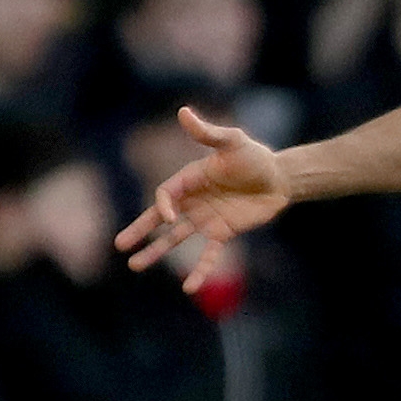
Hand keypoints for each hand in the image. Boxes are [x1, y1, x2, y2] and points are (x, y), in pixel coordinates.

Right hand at [117, 107, 292, 292]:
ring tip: (134, 266)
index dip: (164, 207)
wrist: (280, 177)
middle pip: (160, 218)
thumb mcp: (232, 142)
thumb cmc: (254, 156)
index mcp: (190, 179)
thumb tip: (183, 112)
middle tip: (120, 245)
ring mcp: (206, 218)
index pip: (166, 195)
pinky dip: (200, 271)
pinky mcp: (223, 232)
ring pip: (175, 239)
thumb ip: (207, 133)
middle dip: (140, 231)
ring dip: (156, 252)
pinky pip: (208, 255)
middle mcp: (193, 200)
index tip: (171, 218)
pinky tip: (189, 288)